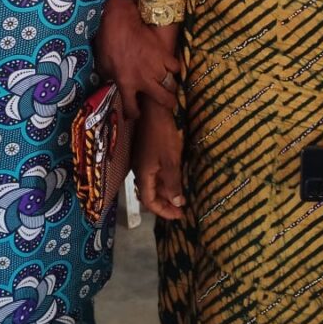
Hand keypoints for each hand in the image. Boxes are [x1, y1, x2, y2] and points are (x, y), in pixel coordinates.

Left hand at [95, 0, 179, 118]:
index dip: (135, 113)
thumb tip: (112, 81)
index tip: (137, 113)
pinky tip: (172, 67)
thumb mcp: (102, 64)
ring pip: (172, 84)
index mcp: (126, 84)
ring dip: (171, 86)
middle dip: (167, 104)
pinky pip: (176, 67)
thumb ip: (110, 77)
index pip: (132, 108)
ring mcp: (156, 68)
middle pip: (163, 99)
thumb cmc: (108, 42)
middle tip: (168, 103)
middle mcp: (144, 80)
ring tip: (171, 85)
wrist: (120, 22)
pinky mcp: (164, 54)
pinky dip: (175, 69)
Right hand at [132, 101, 184, 219]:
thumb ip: (173, 183)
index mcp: (143, 174)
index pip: (149, 201)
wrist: (153, 108)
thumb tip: (177, 203)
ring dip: (166, 191)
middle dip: (166, 203)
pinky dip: (165, 180)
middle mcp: (140, 169)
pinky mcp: (147, 152)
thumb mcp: (171, 160)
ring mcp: (142, 160)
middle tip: (182, 209)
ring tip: (181, 196)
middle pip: (150, 193)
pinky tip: (176, 178)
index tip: (179, 215)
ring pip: (153, 182)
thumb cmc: (162, 134)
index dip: (163, 211)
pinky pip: (154, 172)